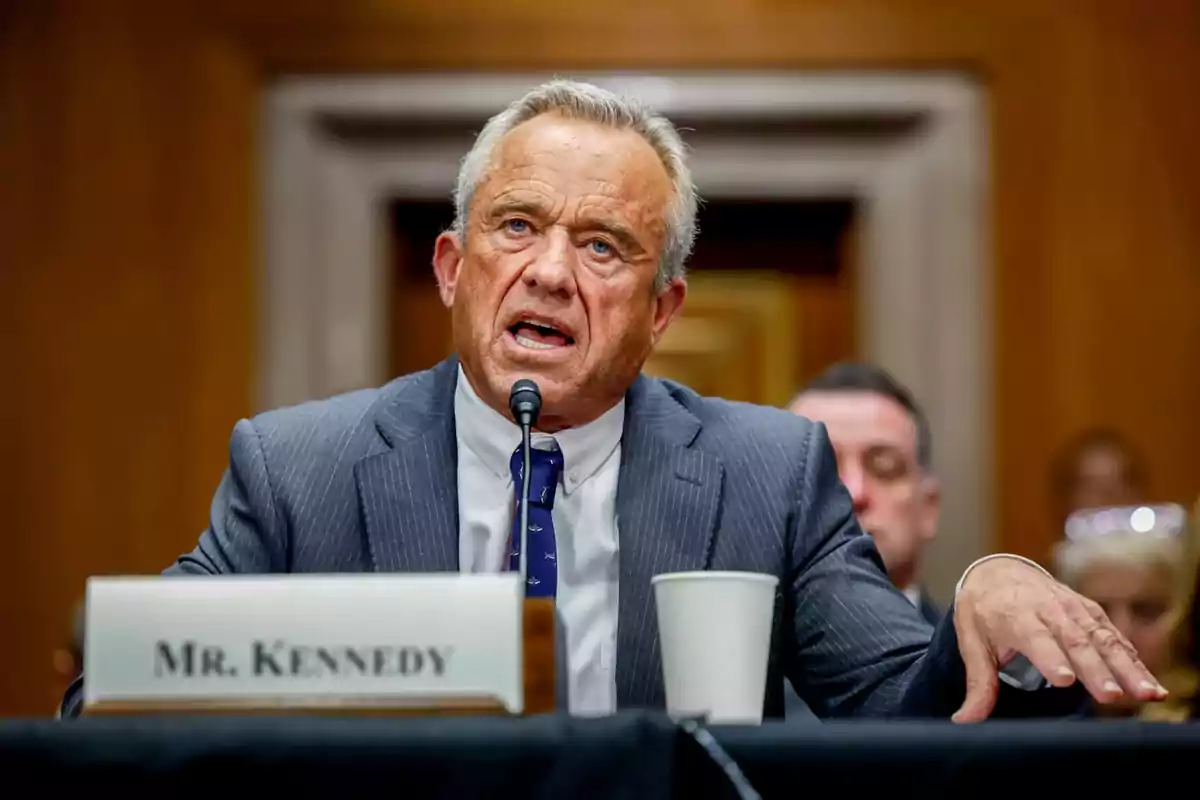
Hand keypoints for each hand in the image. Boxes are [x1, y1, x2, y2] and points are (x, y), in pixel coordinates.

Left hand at [952, 557, 1167, 722]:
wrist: (999, 572)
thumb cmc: (983, 611)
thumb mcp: (972, 642)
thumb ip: (977, 683)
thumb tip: (963, 722)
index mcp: (1016, 615)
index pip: (1034, 637)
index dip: (1050, 657)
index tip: (1063, 679)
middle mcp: (1049, 610)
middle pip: (1075, 640)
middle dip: (1095, 669)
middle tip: (1111, 696)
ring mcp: (1074, 609)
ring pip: (1103, 639)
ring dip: (1126, 666)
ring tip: (1146, 693)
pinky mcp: (1091, 613)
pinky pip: (1114, 637)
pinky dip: (1133, 659)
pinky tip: (1149, 682)